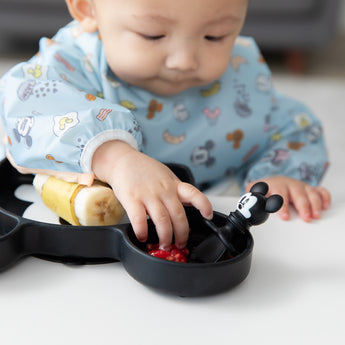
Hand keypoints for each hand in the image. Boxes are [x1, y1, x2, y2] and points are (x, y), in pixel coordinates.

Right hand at [92, 141, 212, 248]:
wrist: (122, 160)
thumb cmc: (144, 170)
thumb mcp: (166, 176)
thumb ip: (176, 190)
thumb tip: (188, 206)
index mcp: (174, 184)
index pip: (194, 193)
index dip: (204, 205)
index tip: (208, 215)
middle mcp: (164, 190)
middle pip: (178, 216)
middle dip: (182, 234)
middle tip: (180, 244)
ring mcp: (148, 195)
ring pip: (162, 221)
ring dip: (165, 237)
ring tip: (164, 245)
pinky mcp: (132, 199)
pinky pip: (139, 220)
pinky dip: (142, 232)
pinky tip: (143, 237)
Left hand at [246, 176, 330, 221]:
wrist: (271, 182)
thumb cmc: (264, 191)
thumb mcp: (253, 193)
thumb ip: (250, 199)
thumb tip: (247, 208)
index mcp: (272, 185)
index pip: (277, 193)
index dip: (282, 204)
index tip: (285, 216)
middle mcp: (287, 184)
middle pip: (296, 193)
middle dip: (302, 206)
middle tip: (305, 217)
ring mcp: (298, 186)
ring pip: (309, 192)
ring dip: (314, 203)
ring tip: (315, 215)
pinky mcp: (308, 189)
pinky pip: (320, 191)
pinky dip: (324, 197)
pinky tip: (324, 206)